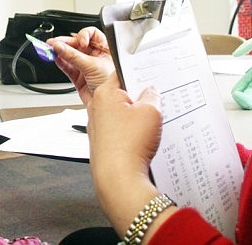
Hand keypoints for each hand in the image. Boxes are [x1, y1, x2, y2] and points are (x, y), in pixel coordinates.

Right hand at [47, 27, 114, 103]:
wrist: (109, 106)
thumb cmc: (113, 85)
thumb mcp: (93, 66)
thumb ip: (73, 56)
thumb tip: (60, 47)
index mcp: (105, 49)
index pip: (92, 34)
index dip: (84, 35)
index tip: (79, 42)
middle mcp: (95, 56)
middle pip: (77, 44)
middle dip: (65, 43)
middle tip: (54, 43)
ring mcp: (86, 66)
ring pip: (70, 55)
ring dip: (60, 52)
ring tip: (50, 50)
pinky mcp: (78, 77)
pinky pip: (67, 66)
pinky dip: (60, 62)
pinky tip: (55, 58)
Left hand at [86, 75, 167, 234]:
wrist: (118, 178)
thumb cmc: (128, 145)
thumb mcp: (151, 112)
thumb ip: (152, 96)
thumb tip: (151, 92)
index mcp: (105, 93)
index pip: (122, 73)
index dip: (139, 74)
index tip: (150, 78)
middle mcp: (97, 107)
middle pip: (122, 95)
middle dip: (139, 99)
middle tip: (155, 106)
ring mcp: (98, 125)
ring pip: (121, 114)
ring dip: (135, 117)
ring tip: (149, 127)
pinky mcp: (102, 141)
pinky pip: (120, 130)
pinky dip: (130, 133)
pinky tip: (142, 141)